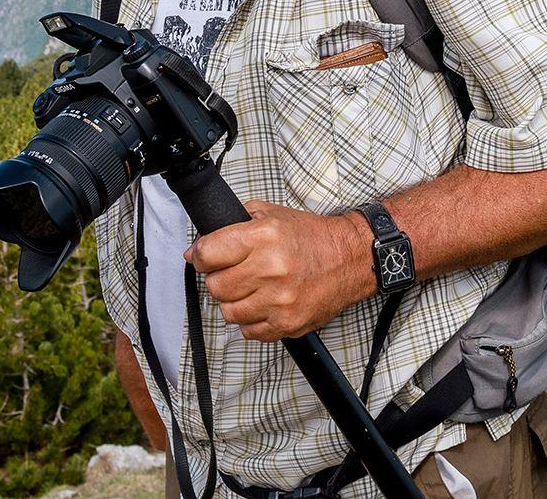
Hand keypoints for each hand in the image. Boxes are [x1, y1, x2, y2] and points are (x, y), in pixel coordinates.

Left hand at [186, 200, 372, 340]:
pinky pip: (249, 332)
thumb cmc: (309, 237)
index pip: (208, 254)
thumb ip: (232, 224)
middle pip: (215, 286)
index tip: (203, 257)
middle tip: (230, 273)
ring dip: (233, 301)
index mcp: (262, 237)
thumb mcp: (270, 214)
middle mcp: (270, 269)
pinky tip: (261, 304)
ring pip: (229, 312)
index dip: (200, 256)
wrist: (349, 258)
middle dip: (218, 279)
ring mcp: (279, 300)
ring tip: (248, 289)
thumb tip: (197, 248)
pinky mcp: (288, 323)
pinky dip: (251, 321)